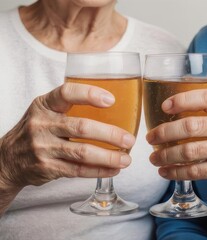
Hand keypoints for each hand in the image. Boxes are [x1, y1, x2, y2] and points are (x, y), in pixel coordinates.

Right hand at [0, 83, 135, 189]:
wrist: (8, 159)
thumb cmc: (38, 129)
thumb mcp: (46, 110)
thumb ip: (72, 105)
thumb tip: (118, 106)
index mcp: (44, 105)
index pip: (66, 93)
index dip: (89, 94)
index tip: (112, 100)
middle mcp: (41, 124)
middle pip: (82, 127)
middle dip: (110, 134)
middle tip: (129, 139)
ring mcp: (43, 148)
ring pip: (82, 153)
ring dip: (109, 157)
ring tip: (127, 159)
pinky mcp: (47, 168)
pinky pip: (78, 170)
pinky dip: (99, 171)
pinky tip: (114, 170)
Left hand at [146, 89, 206, 216]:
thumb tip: (186, 109)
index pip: (205, 97)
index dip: (181, 100)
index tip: (164, 107)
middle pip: (191, 126)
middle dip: (165, 132)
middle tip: (151, 137)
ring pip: (190, 151)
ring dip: (167, 155)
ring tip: (154, 157)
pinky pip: (197, 171)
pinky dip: (177, 172)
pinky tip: (166, 172)